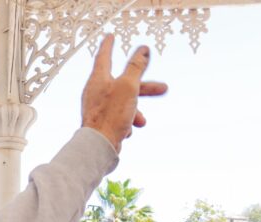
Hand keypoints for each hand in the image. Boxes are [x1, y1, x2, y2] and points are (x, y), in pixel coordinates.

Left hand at [81, 35, 167, 151]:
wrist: (98, 146)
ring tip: (144, 121)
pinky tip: (128, 131)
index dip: (109, 45)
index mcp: (98, 79)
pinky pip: (119, 117)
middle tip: (164, 88)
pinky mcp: (102, 122)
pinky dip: (127, 122)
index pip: (104, 56)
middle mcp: (95, 92)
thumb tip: (144, 49)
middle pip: (124, 82)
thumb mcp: (128, 86)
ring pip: (124, 102)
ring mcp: (98, 107)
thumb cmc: (111, 114)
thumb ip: (136, 67)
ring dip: (137, 110)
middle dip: (145, 87)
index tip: (110, 36)